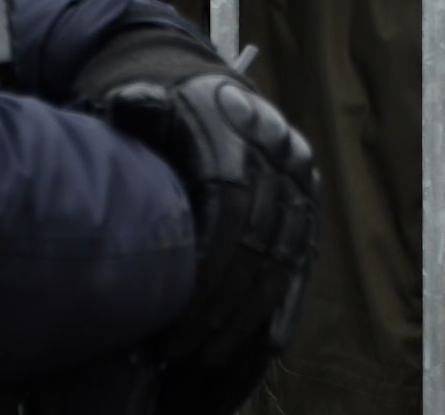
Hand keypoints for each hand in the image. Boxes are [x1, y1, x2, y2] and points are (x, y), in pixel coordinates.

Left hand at [98, 73, 318, 410]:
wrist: (211, 92)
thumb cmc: (166, 110)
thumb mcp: (147, 98)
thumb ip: (139, 105)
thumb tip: (134, 104)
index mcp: (240, 126)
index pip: (229, 202)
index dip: (204, 258)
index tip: (173, 303)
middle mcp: (281, 152)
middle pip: (258, 238)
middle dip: (221, 300)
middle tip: (183, 344)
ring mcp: (301, 180)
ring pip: (283, 257)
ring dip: (248, 313)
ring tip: (210, 353)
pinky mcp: (310, 204)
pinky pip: (304, 259)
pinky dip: (287, 302)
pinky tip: (269, 340)